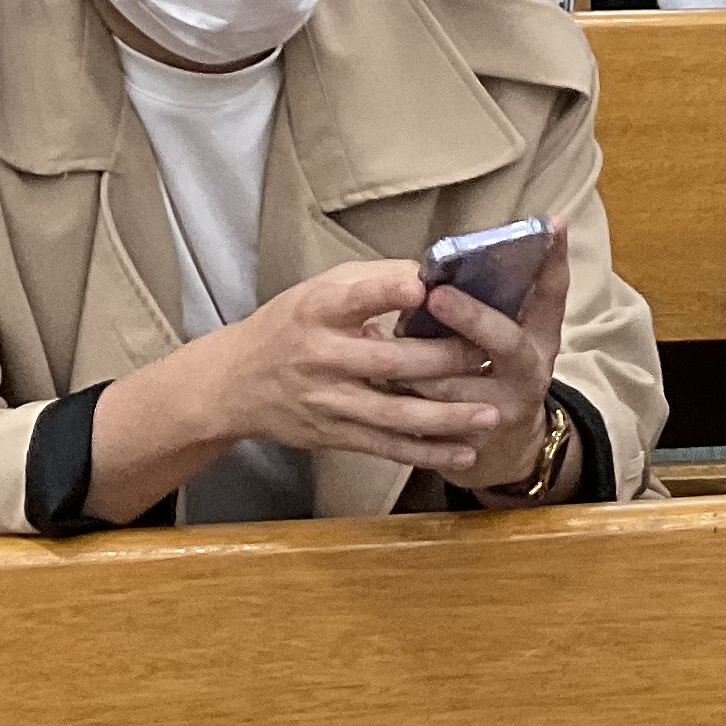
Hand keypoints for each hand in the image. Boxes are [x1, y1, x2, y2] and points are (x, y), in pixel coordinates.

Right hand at [194, 255, 518, 481]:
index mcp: (320, 311)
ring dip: (447, 416)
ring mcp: (329, 401)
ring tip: (490, 412)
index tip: (424, 287)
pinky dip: (426, 452)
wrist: (234, 382)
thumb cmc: (291, 323)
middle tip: (491, 352)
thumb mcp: (323, 288)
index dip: (388, 292)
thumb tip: (438, 273)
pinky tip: (463, 453)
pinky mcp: (334, 434)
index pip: (355, 298)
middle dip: (446, 359)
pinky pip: (386, 447)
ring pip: (395, 413)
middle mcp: (323, 357)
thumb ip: (378, 278)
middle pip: (391, 361)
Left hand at [400, 219, 576, 496]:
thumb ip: (502, 296)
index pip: (553, 292)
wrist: (504, 447)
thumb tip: (487, 244)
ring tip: (379, 340)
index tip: (547, 227)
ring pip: (455, 385)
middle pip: (505, 341)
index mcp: (541, 337)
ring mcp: (502, 411)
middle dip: (471, 317)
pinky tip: (373, 381)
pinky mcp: (471, 443)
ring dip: (418, 362)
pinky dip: (399, 400)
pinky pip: (428, 422)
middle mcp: (529, 372)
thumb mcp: (514, 333)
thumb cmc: (500, 370)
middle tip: (437, 295)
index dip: (552, 260)